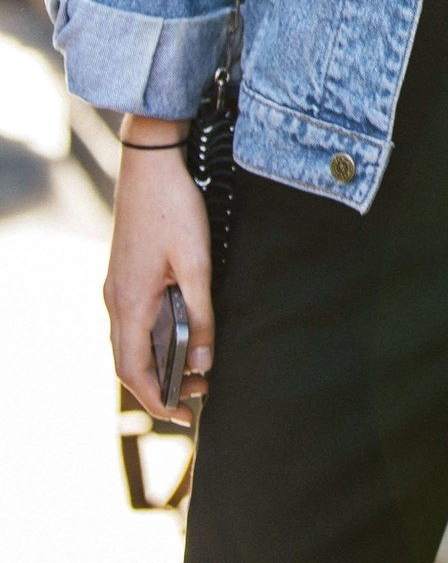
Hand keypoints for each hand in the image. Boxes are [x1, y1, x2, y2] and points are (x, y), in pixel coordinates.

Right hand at [104, 117, 213, 427]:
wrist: (150, 161)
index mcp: (129, 303)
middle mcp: (116, 299)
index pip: (133, 372)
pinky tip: (180, 328)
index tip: (184, 415)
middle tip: (201, 390)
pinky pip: (135, 317)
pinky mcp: (125, 271)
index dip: (157, 399)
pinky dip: (155, 334)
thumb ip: (200, 314)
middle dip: (162, 383)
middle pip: (130, 361)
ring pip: (132, 339)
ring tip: (197, 363)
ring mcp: (117, 285)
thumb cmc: (174, 208)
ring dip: (160, 358)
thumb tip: (203, 361)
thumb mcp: (196, 263)